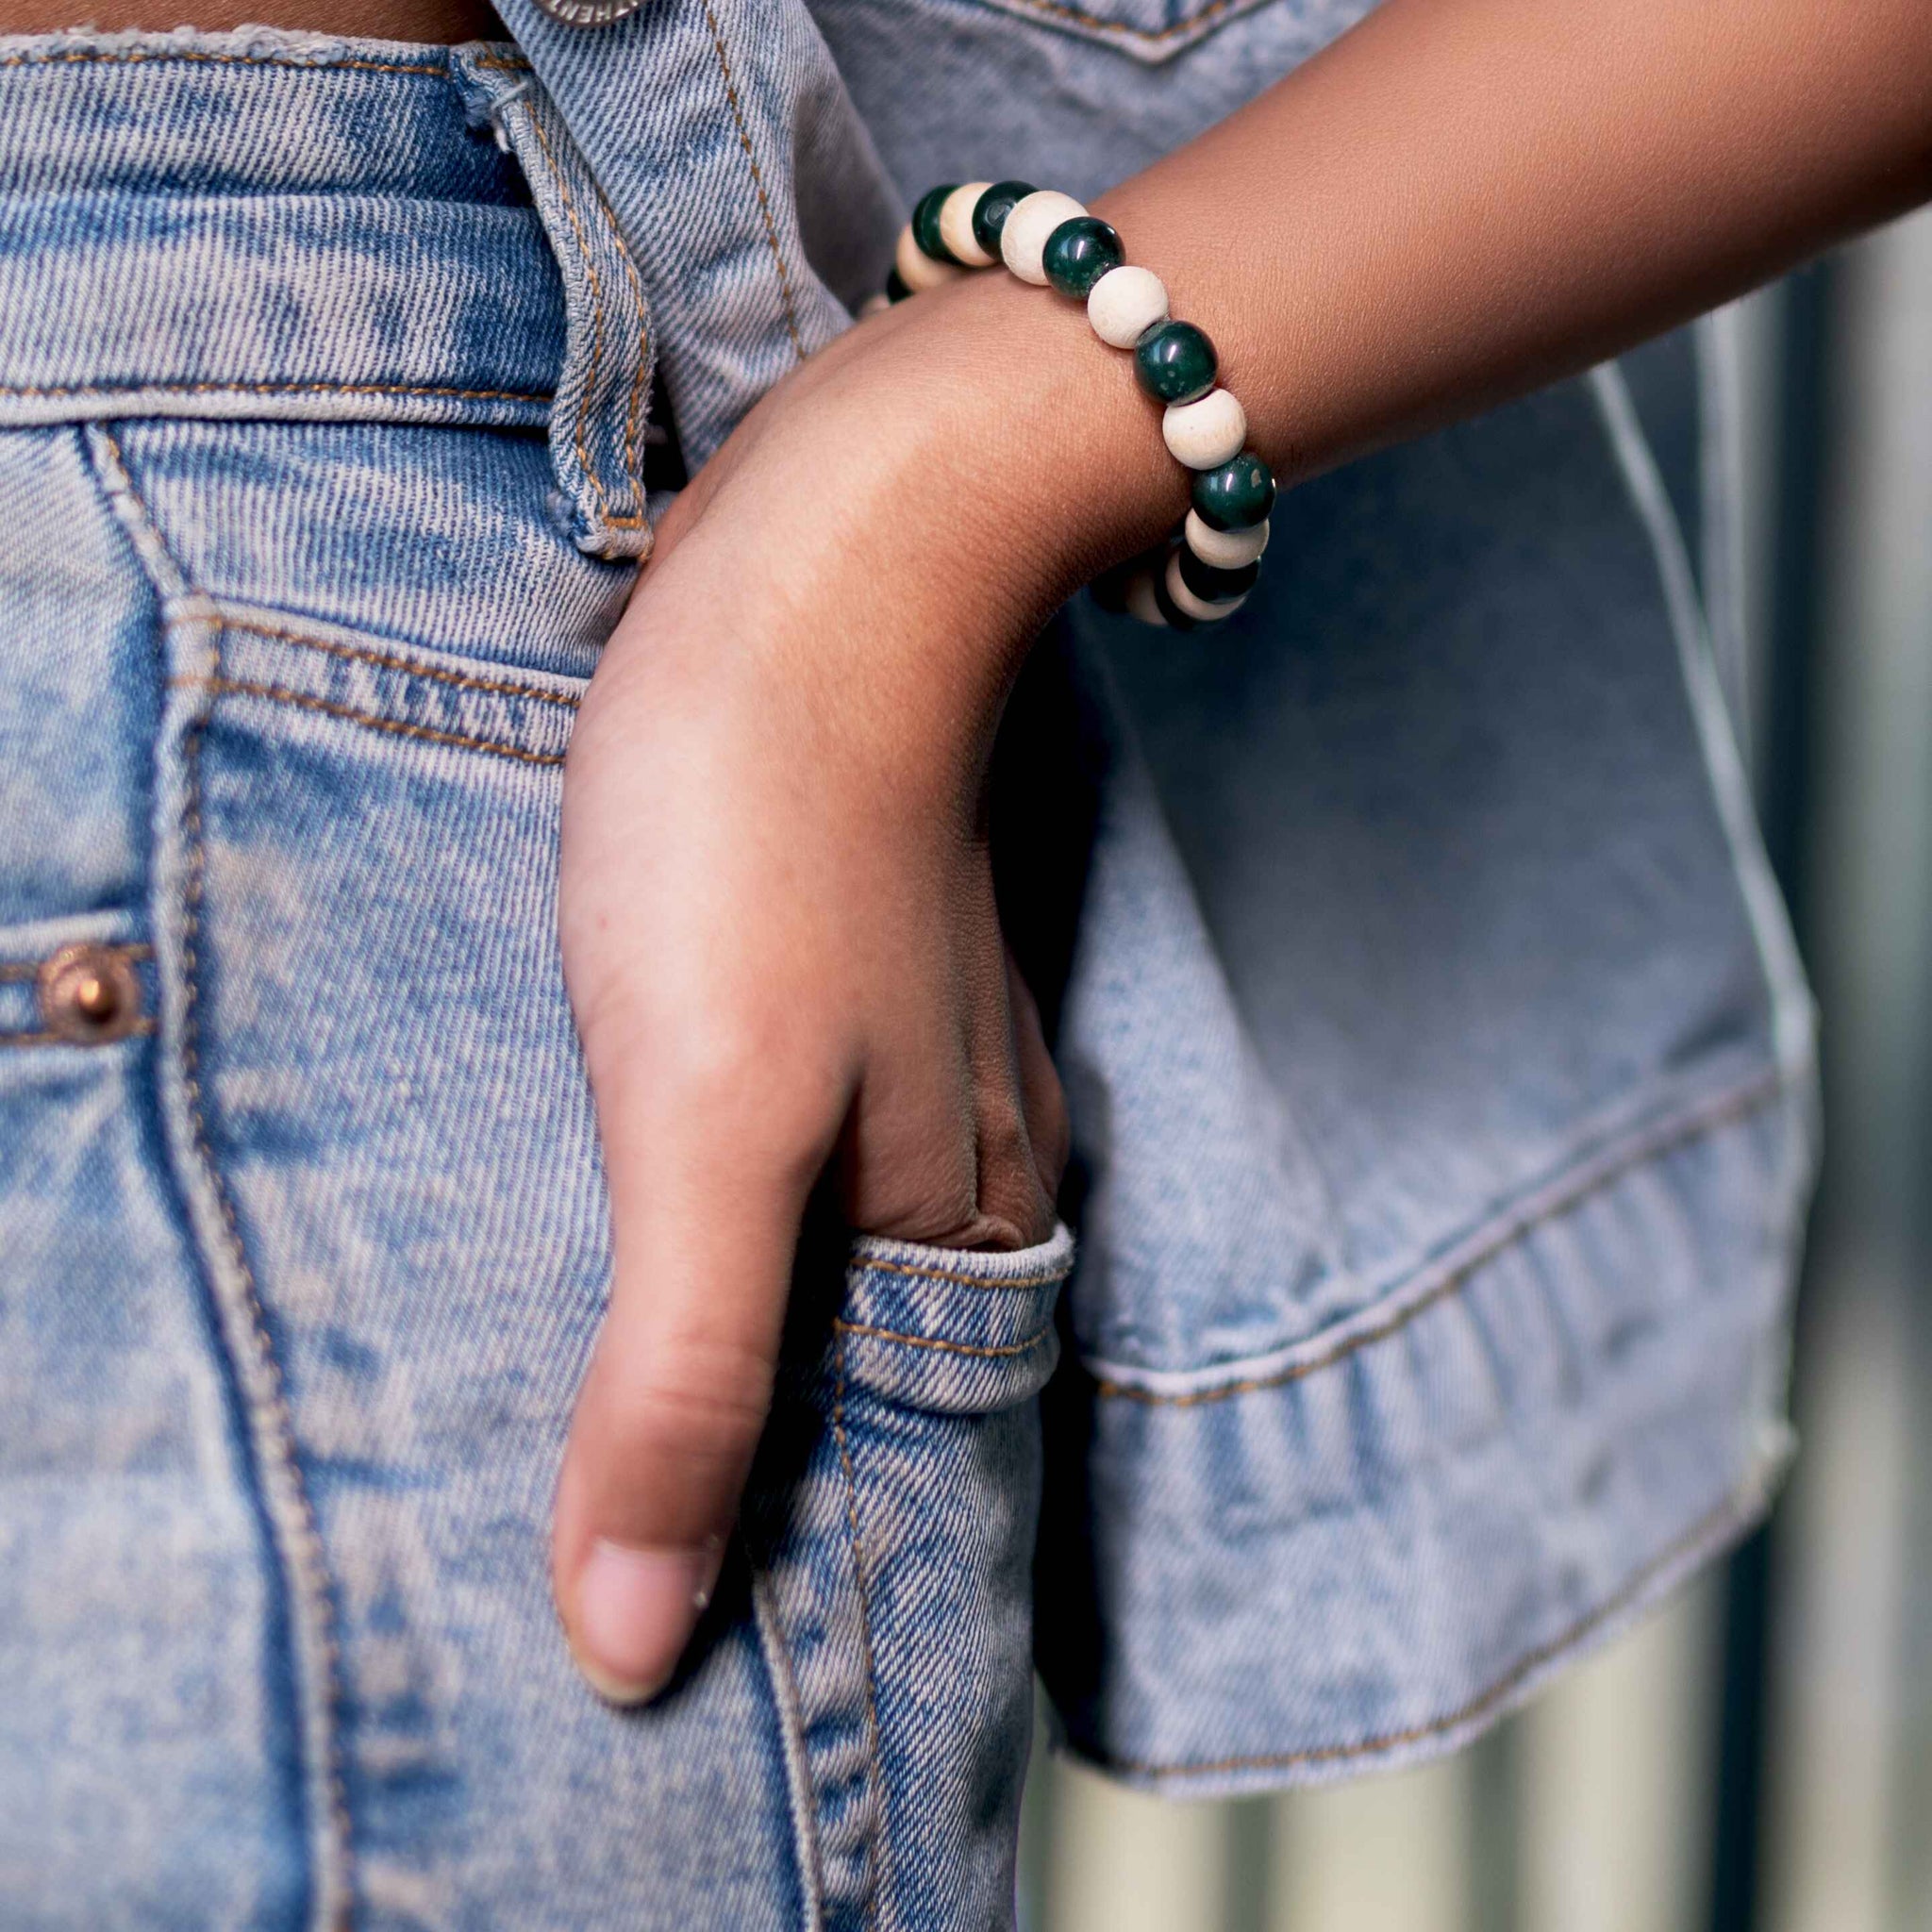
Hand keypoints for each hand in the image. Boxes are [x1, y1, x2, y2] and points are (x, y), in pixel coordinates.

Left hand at [548, 279, 1157, 1702]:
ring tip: (639, 1417)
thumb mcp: (702, 1118)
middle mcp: (964, 1153)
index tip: (657, 1655)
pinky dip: (738, 1210)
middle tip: (630, 1550)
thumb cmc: (765, 822)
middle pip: (859, 1368)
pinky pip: (803, 1140)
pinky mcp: (854, 970)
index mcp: (952, 1218)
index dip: (758, 1572)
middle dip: (760, 1468)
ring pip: (832, 1254)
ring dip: (747, 1336)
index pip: (864, 1470)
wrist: (840, 553)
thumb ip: (685, 1376)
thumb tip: (629, 1645)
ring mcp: (920, 1052)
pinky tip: (675, 1210)